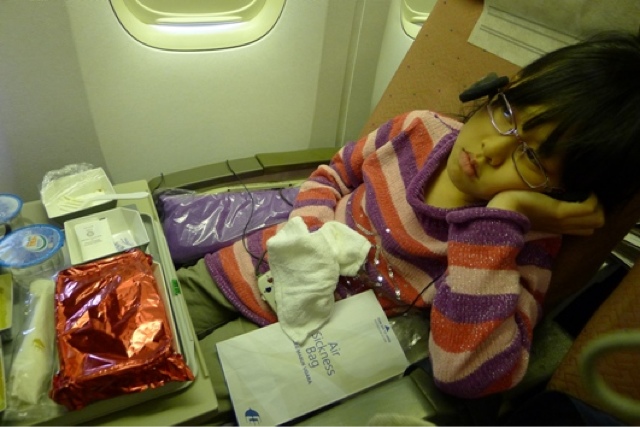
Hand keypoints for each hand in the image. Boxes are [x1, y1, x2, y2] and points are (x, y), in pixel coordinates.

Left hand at [487, 191, 604, 235]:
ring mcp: (563, 220)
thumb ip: (544, 207)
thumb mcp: (532, 209)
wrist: (502, 209)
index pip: (585, 229)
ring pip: (597, 218)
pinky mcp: (561, 212)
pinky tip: (585, 190)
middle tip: (588, 194)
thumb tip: (551, 196)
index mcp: (554, 227)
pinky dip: (592, 198)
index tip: (584, 200)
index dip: (589, 215)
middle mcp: (562, 226)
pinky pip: (590, 208)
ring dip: (598, 203)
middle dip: (597, 209)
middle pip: (595, 224)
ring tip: (588, 191)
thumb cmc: (511, 205)